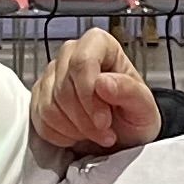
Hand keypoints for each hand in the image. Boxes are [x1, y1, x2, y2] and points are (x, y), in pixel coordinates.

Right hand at [32, 27, 160, 152]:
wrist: (124, 138)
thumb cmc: (134, 117)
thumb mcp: (144, 107)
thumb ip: (129, 91)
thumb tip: (103, 82)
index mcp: (101, 45)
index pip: (82, 60)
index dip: (89, 93)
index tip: (103, 119)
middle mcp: (72, 54)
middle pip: (64, 87)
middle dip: (85, 119)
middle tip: (105, 132)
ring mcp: (52, 75)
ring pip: (49, 105)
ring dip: (74, 129)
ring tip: (95, 133)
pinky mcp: (40, 97)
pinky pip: (40, 119)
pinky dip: (60, 135)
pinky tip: (78, 135)